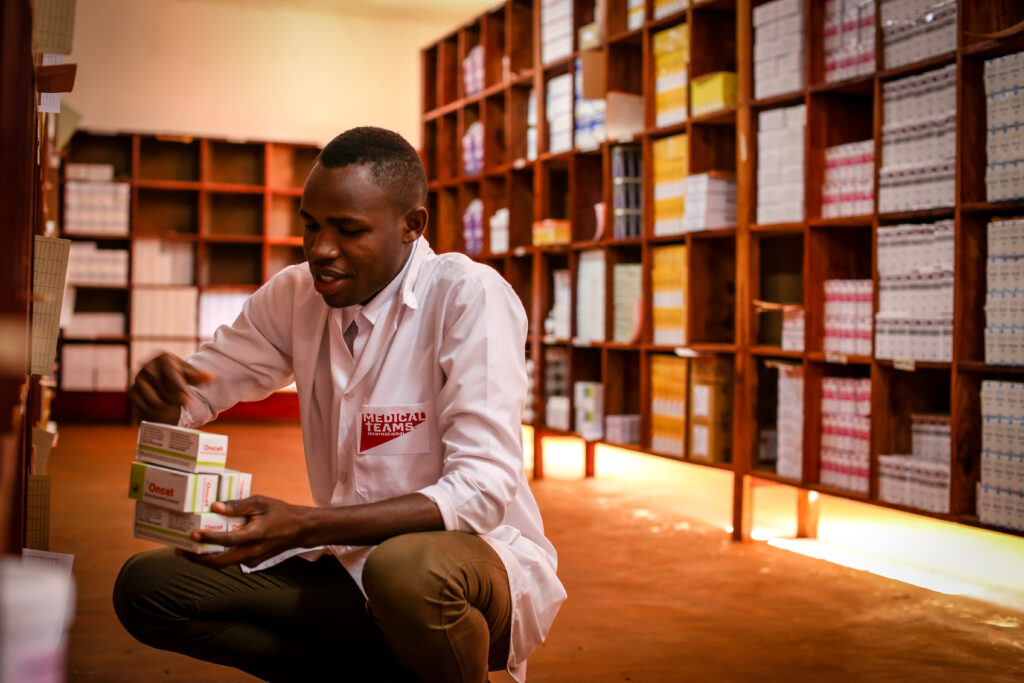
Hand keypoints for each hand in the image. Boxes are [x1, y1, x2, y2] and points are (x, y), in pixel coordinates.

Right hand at [129, 353, 212, 424]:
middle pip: (162, 388)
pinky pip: (143, 405)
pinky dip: (153, 411)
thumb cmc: (179, 377)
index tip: (189, 401)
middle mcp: (147, 366)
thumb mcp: (190, 375)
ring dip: (165, 407)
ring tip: (175, 411)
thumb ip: (199, 376)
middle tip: (185, 409)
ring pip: (153, 398)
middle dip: (175, 400)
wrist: (162, 382)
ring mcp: (138, 378)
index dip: (181, 390)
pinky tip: (162, 415)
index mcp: (163, 358)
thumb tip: (210, 377)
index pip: (172, 376)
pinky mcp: (133, 391)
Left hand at [183, 495, 310, 569]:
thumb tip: (215, 506)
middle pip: (219, 562)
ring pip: (223, 564)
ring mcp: (252, 560)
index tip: (192, 534)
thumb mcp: (261, 502)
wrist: (300, 530)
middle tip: (180, 550)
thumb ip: (238, 506)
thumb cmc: (280, 512)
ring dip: (205, 559)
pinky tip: (208, 548)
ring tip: (188, 550)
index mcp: (255, 535)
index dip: (208, 539)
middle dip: (197, 559)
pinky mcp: (253, 562)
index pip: (227, 540)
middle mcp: (252, 552)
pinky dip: (218, 556)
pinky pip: (231, 561)